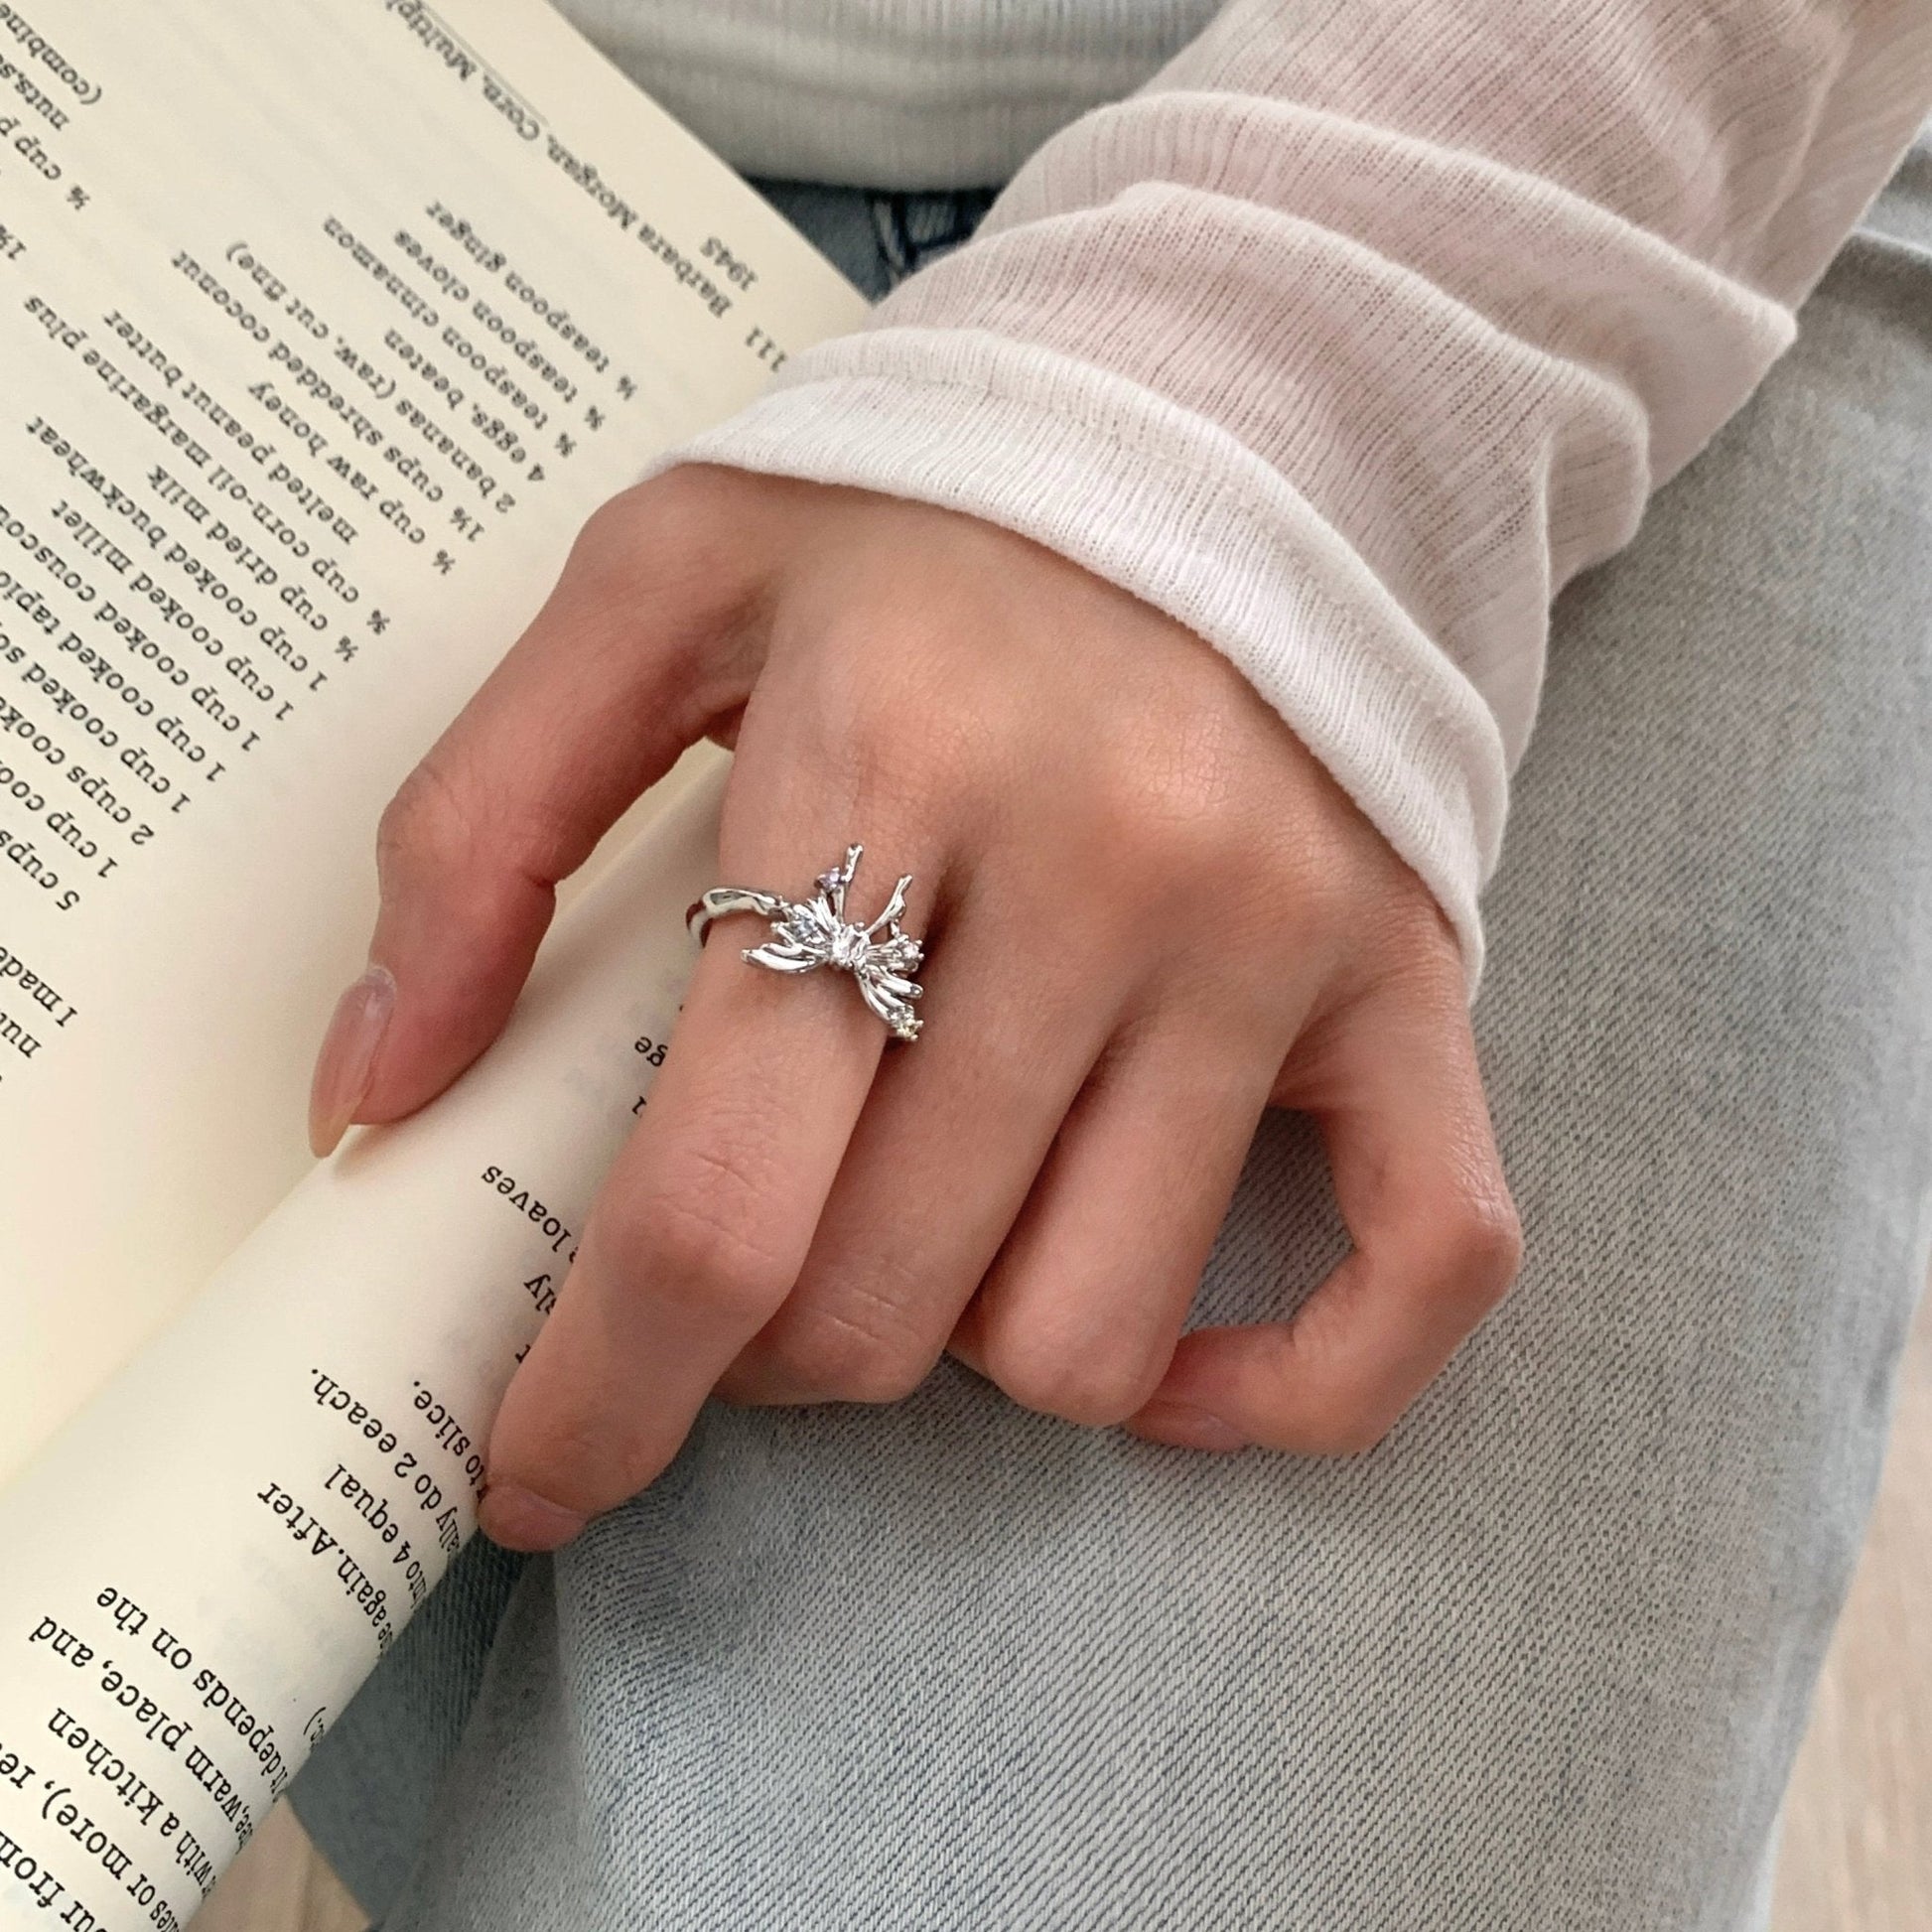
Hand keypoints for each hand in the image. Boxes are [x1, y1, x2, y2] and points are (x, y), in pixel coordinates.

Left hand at [308, 467, 1521, 1551]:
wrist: (1228, 406)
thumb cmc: (927, 511)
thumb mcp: (660, 586)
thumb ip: (481, 821)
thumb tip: (374, 1097)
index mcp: (886, 757)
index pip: (717, 1189)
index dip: (604, 1386)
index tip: (541, 1476)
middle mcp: (1112, 864)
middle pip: (888, 1295)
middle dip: (767, 1346)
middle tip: (749, 1255)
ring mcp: (1287, 936)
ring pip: (1092, 1329)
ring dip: (963, 1339)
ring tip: (929, 1217)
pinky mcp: (1415, 977)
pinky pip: (1427, 1267)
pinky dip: (1289, 1382)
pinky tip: (1165, 1361)